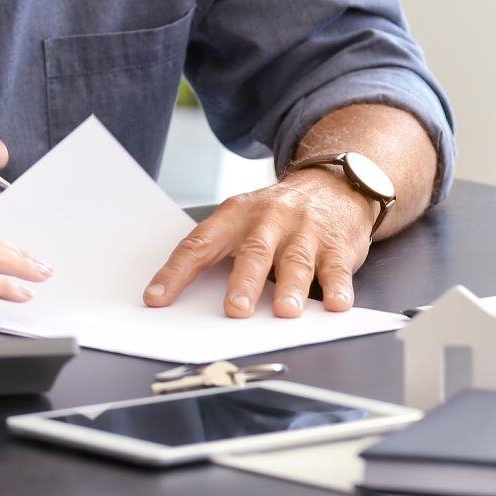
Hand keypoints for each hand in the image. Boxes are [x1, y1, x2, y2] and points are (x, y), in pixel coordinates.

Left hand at [142, 170, 375, 317]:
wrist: (334, 185)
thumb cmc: (278, 215)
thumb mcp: (245, 220)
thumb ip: (221, 254)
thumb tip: (186, 301)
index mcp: (236, 215)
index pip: (200, 244)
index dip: (176, 272)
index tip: (157, 298)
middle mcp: (270, 220)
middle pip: (254, 252)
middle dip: (244, 282)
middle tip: (234, 310)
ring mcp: (305, 232)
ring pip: (296, 262)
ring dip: (290, 288)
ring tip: (285, 311)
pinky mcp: (336, 246)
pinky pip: (337, 269)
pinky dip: (338, 288)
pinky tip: (336, 304)